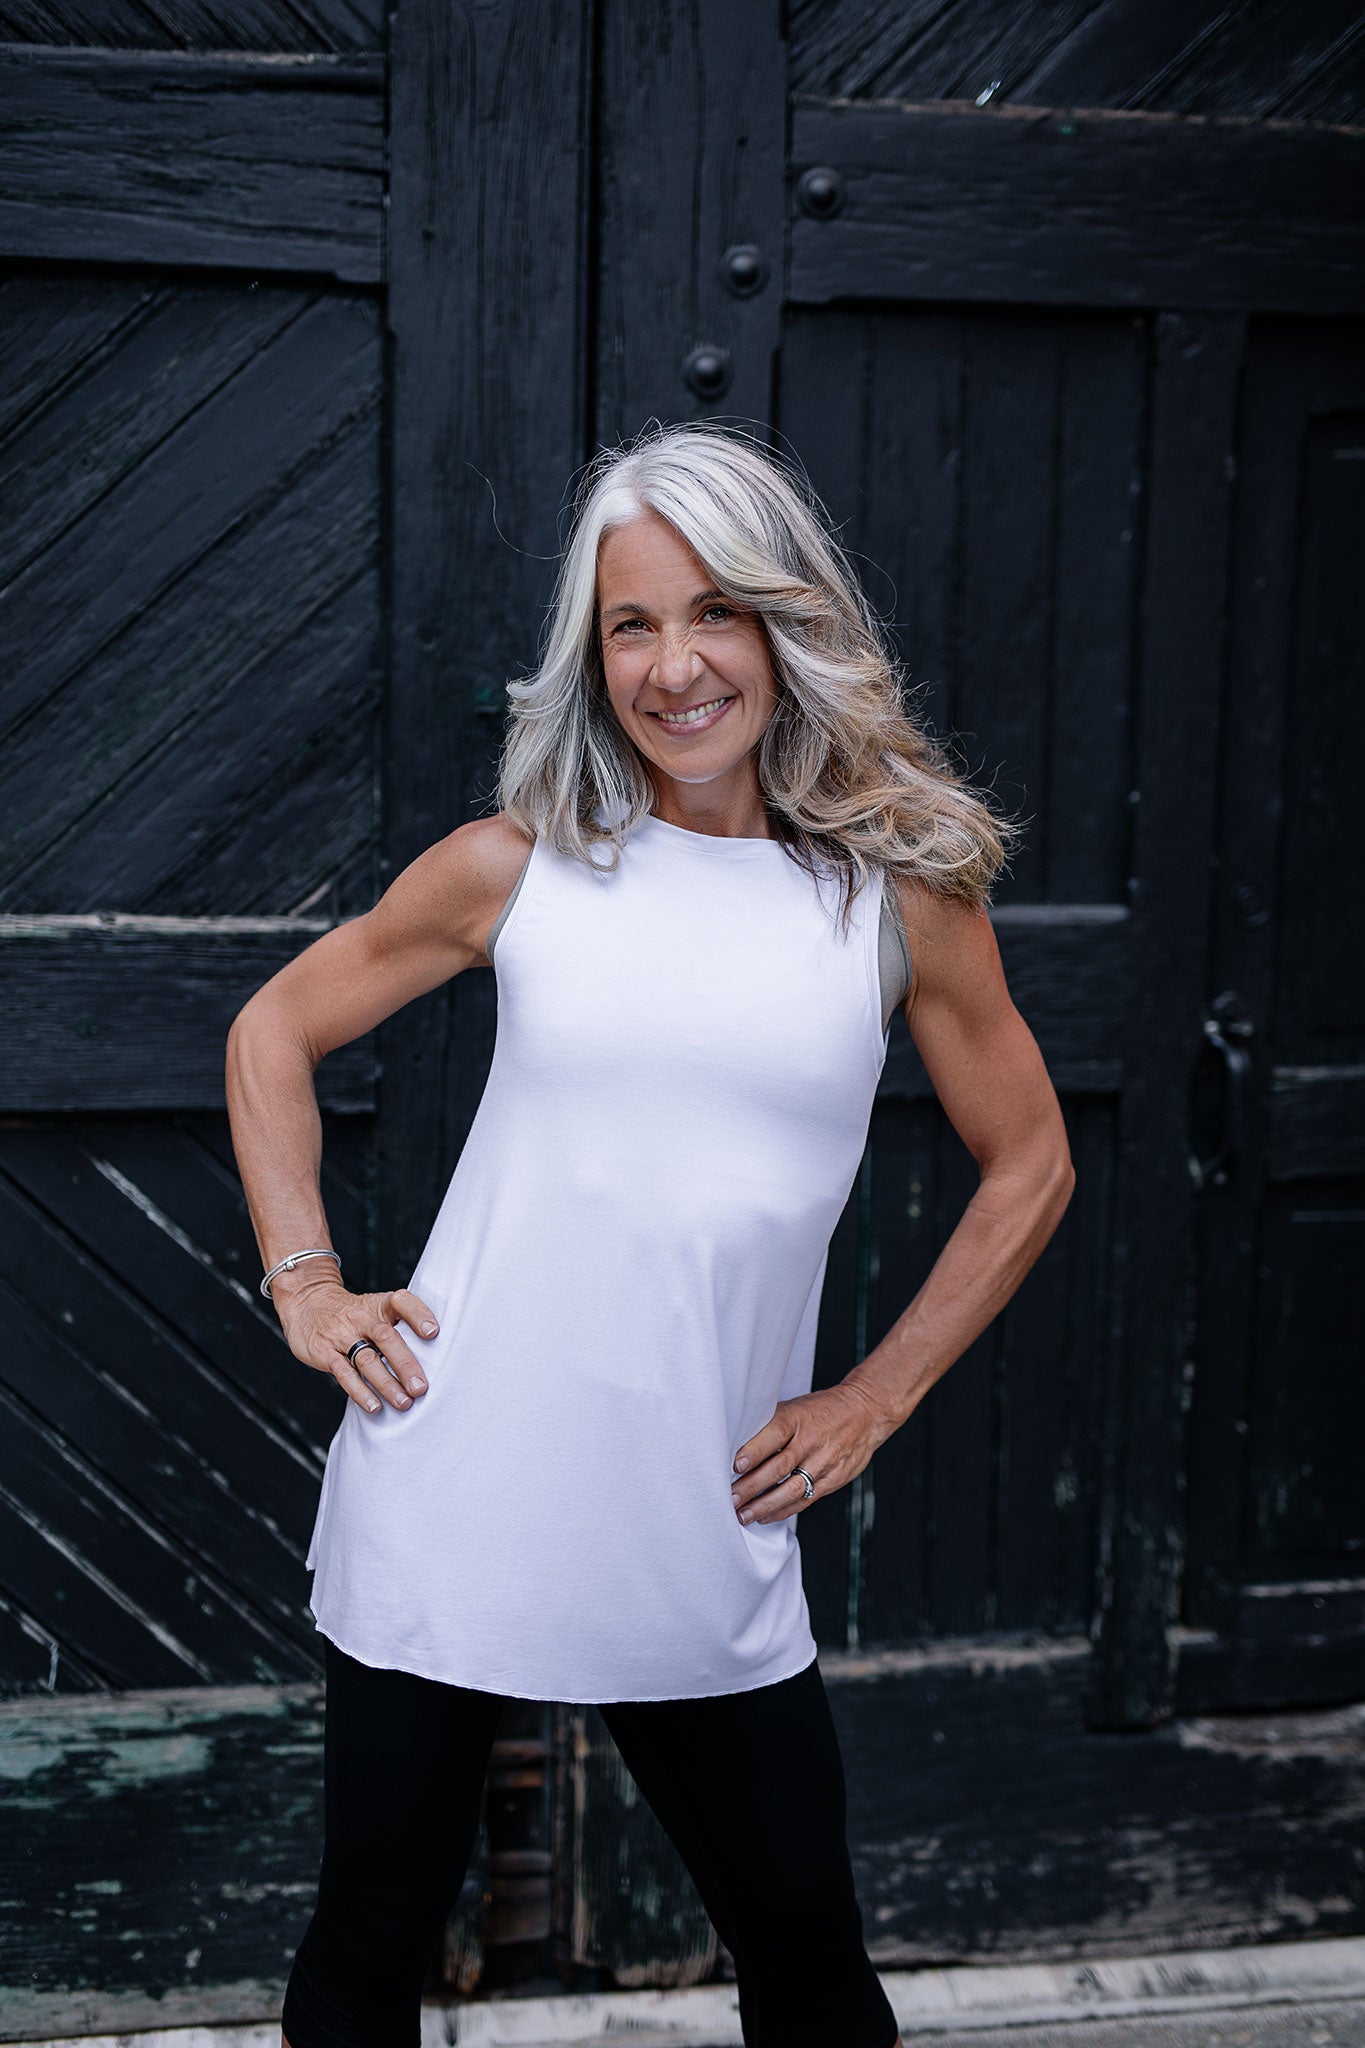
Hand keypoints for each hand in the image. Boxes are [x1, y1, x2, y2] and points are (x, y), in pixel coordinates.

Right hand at [270, 1275, 438, 1413]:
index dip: (418, 1315)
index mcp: (380, 1305)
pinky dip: (360, 1391)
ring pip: (367, 1359)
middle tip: (421, 1388)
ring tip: (404, 1403)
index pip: (401, 1302)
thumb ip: (400, 1325)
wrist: (306, 1301)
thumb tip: (438, 1355)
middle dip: (405, 1364)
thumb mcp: (375, 1307)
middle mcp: (362, 1318)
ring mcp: (342, 1335)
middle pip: (387, 1338)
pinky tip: (374, 1406)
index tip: (433, 1332)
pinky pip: (344, 1373)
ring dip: (387, 1383)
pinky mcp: (325, 1352)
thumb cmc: (353, 1312)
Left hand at [729, 1381, 895, 1524]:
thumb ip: (770, 1424)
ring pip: (791, 1489)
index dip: (754, 1451)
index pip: (774, 1434)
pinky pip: (805, 1499)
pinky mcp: (832, 1480)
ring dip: (765, 1505)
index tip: (735, 1466)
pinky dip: (783, 1510)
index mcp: (798, 1418)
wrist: (865, 1413)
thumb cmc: (822, 1410)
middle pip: (779, 1467)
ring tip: (743, 1515)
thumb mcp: (795, 1406)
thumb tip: (736, 1443)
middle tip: (731, 1498)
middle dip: (752, 1486)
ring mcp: (823, 1463)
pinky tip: (765, 1516)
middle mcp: (811, 1441)